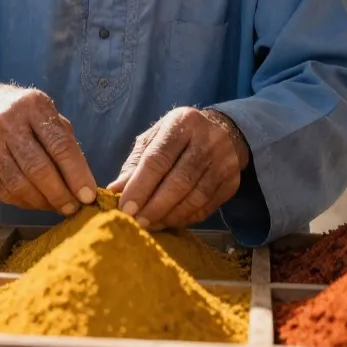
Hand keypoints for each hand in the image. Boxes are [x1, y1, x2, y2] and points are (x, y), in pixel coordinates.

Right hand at [0, 81, 96, 213]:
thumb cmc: (22, 114)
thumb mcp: (45, 114)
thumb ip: (64, 143)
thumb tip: (83, 184)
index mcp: (33, 105)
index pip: (60, 145)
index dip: (77, 175)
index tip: (88, 195)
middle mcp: (6, 122)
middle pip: (38, 169)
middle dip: (60, 194)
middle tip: (74, 208)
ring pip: (20, 185)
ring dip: (43, 203)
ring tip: (57, 207)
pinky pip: (4, 192)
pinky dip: (25, 203)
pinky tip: (37, 202)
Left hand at [110, 107, 248, 230]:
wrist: (225, 132)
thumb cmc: (179, 137)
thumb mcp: (154, 139)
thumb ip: (135, 165)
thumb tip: (114, 192)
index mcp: (182, 122)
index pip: (158, 158)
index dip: (141, 186)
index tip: (125, 208)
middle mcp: (207, 139)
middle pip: (179, 180)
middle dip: (154, 206)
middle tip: (137, 222)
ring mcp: (224, 161)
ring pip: (195, 197)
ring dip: (169, 216)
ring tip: (151, 224)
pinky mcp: (232, 182)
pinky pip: (207, 207)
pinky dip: (186, 218)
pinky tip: (170, 221)